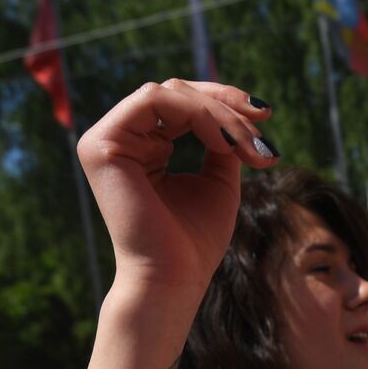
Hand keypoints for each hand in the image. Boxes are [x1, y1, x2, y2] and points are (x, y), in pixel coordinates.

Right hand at [76, 79, 278, 295]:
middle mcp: (120, 138)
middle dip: (228, 107)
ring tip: (248, 148)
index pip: (184, 102)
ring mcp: (105, 140)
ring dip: (219, 114)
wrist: (174, 278)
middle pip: (178, 91)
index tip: (266, 115)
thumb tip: (241, 110)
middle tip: (262, 138)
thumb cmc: (195, 239)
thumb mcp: (219, 179)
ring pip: (171, 93)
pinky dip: (198, 114)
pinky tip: (223, 142)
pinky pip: (154, 100)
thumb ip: (222, 141)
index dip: (226, 102)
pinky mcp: (101, 144)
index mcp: (143, 146)